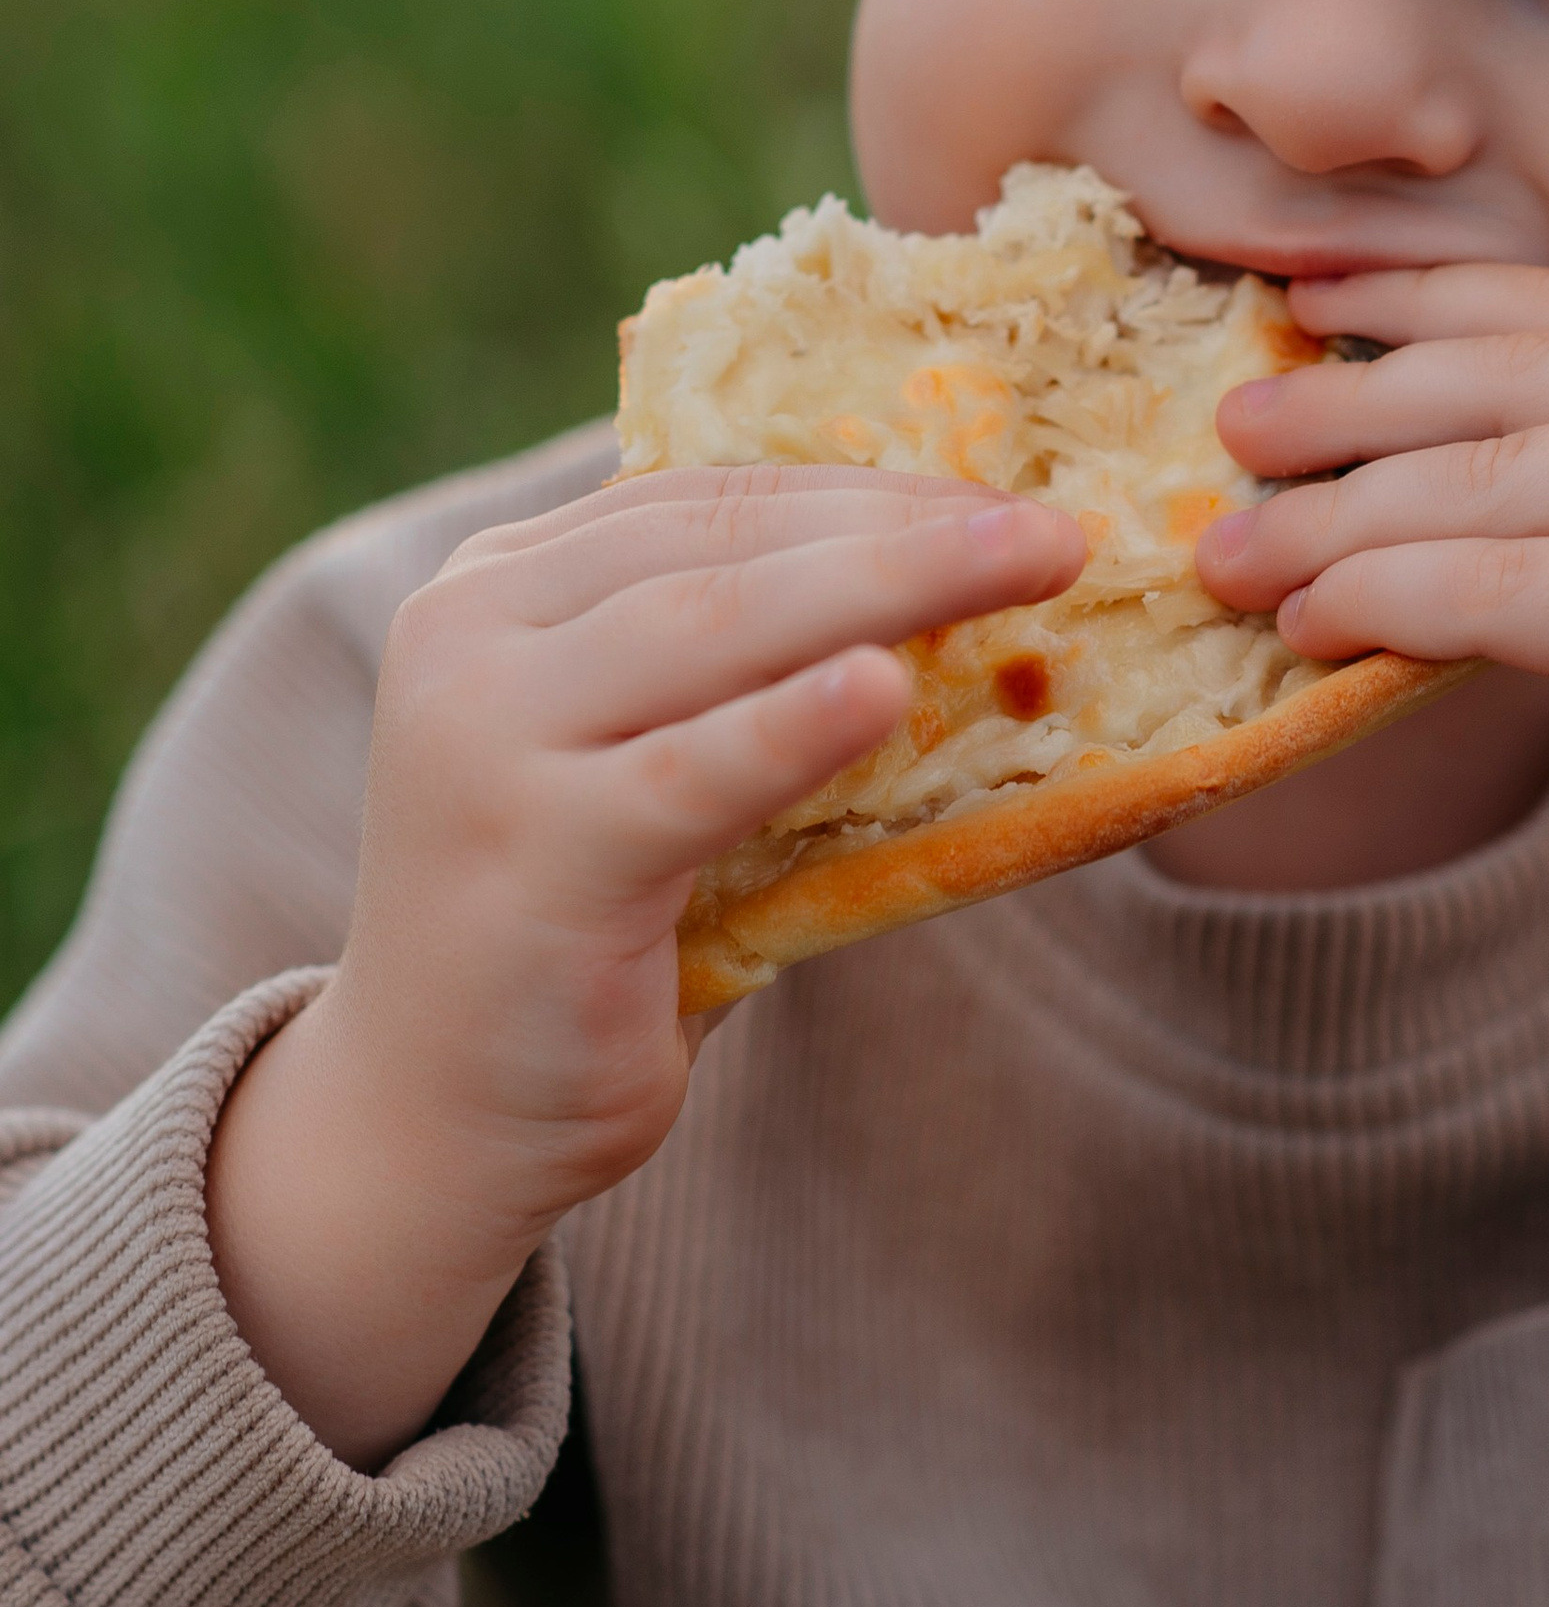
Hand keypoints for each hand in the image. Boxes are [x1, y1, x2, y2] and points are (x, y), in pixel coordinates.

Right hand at [209, 467, 1082, 1463]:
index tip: (1000, 492)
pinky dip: (793, 726)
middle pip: (721, 548)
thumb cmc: (577, 929)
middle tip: (1057, 527)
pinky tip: (888, 690)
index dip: (861, 489)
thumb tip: (949, 592)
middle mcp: (470, 637)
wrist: (433, 1117)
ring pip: (713, 629)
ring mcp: (487, 741)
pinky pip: (693, 772)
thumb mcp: (638, 760)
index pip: (702, 502)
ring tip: (1026, 567)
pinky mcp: (533, 855)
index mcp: (499, 589)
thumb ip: (730, 670)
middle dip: (901, 526)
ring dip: (888, 587)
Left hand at [1201, 265, 1548, 1345]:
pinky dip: (1394, 601)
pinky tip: (1313, 626)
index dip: (1426, 299)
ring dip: (1339, 518)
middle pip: (1517, 377)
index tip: (1308, 305)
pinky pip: (1511, 591)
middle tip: (1236, 425)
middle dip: (1355, 398)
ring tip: (1229, 548)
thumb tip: (1484, 462)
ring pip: (1493, 482)